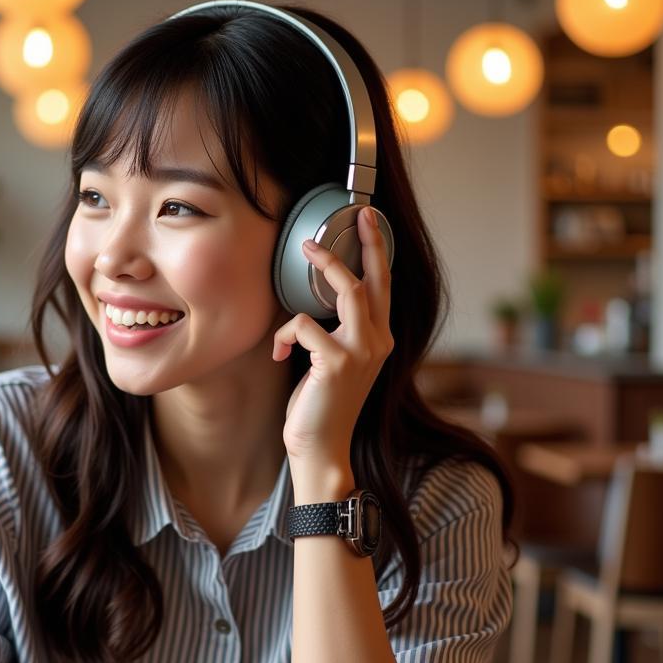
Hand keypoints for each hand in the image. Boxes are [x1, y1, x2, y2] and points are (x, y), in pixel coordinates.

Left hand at [272, 206, 393, 494]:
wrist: (321, 450)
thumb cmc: (320, 407)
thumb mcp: (332, 363)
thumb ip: (333, 334)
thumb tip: (310, 308)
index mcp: (378, 341)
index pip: (384, 289)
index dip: (378, 253)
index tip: (370, 221)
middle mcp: (378, 343)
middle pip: (375, 281)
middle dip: (368, 243)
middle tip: (358, 212)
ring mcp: (361, 352)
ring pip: (349, 291)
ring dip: (326, 266)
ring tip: (304, 251)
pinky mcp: (337, 363)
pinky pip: (304, 325)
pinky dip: (285, 333)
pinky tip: (277, 352)